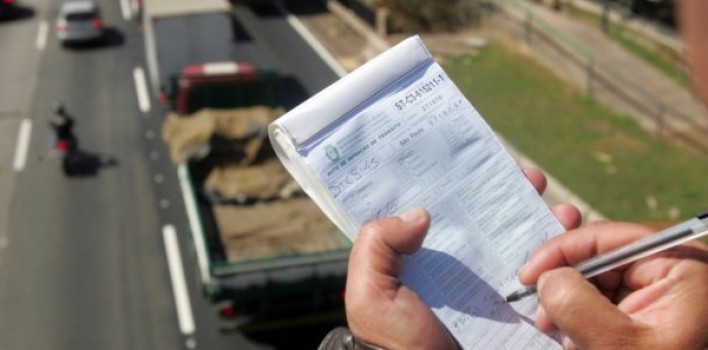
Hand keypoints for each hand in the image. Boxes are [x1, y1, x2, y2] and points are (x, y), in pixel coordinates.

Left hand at [345, 168, 581, 348]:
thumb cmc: (397, 344)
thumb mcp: (371, 295)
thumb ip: (376, 246)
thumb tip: (420, 214)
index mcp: (420, 260)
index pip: (439, 211)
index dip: (457, 182)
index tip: (479, 157)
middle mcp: (456, 269)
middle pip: (484, 219)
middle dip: (510, 192)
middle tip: (531, 177)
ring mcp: (488, 287)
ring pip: (517, 240)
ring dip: (541, 217)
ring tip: (559, 207)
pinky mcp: (515, 308)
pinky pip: (541, 274)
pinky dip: (561, 253)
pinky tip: (570, 234)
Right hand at [519, 221, 707, 349]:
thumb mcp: (618, 347)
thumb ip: (577, 304)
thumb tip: (547, 277)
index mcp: (680, 266)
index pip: (608, 238)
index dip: (560, 251)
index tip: (527, 275)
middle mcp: (671, 273)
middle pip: (599, 260)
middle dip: (565, 285)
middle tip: (543, 314)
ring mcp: (661, 296)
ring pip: (596, 284)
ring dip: (571, 309)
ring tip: (563, 336)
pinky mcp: (647, 318)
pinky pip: (604, 306)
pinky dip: (583, 323)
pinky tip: (578, 342)